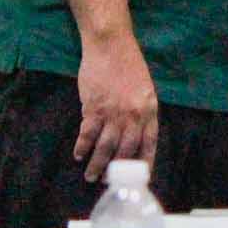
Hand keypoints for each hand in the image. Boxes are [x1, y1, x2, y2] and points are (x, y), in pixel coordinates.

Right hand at [74, 33, 158, 182]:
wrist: (110, 46)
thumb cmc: (128, 66)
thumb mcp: (144, 89)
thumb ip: (142, 111)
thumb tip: (135, 135)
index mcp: (149, 109)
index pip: (149, 142)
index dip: (144, 161)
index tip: (140, 176)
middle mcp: (134, 115)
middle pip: (126, 149)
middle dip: (118, 169)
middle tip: (109, 181)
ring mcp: (113, 113)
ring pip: (106, 147)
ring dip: (97, 164)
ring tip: (91, 176)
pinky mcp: (94, 108)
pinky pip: (87, 134)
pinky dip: (82, 147)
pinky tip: (79, 155)